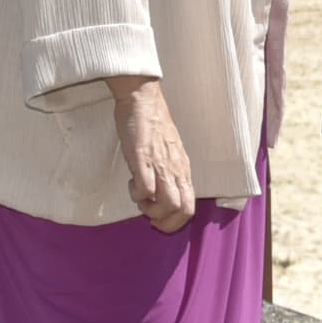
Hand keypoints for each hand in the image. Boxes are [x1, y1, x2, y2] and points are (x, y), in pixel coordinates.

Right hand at [108, 75, 196, 231]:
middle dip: (164, 222)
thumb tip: (165, 190)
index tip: (160, 218)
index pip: (190, 207)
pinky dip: (137, 194)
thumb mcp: (170, 151)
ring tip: (140, 198)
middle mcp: (176, 170)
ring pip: (167, 204)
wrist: (143, 100)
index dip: (175, 221)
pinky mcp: (143, 159)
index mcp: (183, 169)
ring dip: (150, 210)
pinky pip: (144, 189)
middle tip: (148, 214)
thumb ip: (170, 170)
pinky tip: (132, 183)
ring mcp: (161, 165)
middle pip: (182, 211)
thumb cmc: (154, 124)